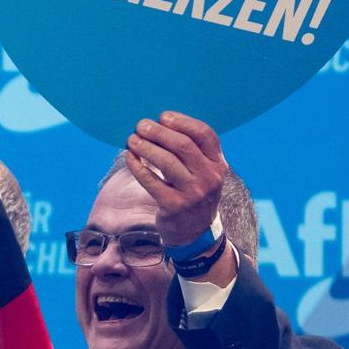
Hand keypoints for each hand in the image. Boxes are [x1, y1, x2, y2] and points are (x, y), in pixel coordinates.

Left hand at [124, 111, 227, 248]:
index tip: (163, 116)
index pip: (205, 135)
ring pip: (166, 162)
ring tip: (132, 139)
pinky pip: (151, 181)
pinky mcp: (173, 206)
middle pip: (183, 146)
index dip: (183, 122)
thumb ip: (193, 152)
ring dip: (146, 147)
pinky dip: (138, 167)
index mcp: (218, 164)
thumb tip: (161, 126)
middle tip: (141, 125)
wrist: (195, 232)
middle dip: (159, 132)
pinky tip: (130, 158)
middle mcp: (209, 177)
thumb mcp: (203, 173)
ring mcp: (192, 193)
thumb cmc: (194, 194)